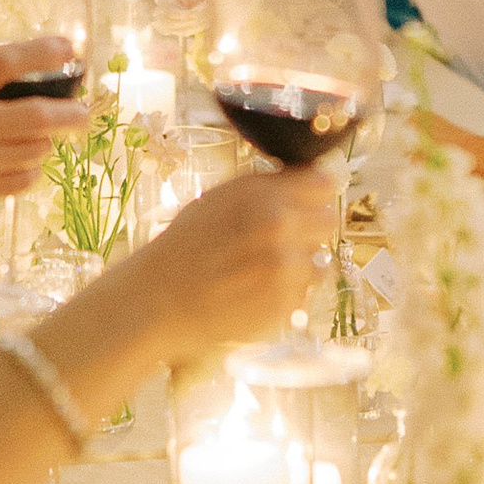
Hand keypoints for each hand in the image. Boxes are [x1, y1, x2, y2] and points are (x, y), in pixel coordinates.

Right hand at [0, 43, 83, 249]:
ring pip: (35, 148)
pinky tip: (13, 172)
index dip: (43, 51)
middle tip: (85, 112)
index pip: (4, 61)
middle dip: (71, 113)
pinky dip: (27, 174)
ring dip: (41, 145)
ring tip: (32, 144)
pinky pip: (22, 180)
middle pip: (38, 113)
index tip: (69, 48)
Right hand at [123, 163, 338, 356]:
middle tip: (279, 243)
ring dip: (299, 266)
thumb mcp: (218, 199)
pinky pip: (304, 294)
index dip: (313, 194)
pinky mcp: (284, 304)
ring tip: (259, 273)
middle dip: (309, 229)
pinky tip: (253, 294)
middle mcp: (278, 226)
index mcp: (262, 194)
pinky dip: (286, 295)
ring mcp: (284, 268)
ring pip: (320, 261)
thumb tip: (311, 179)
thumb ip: (265, 189)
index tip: (305, 204)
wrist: (154, 299)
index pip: (323, 183)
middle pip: (328, 220)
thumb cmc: (182, 248)